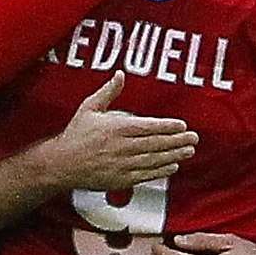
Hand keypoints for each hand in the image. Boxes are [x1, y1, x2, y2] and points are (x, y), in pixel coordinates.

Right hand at [46, 71, 196, 190]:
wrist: (62, 164)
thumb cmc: (75, 135)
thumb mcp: (89, 108)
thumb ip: (108, 92)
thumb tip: (120, 74)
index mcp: (115, 128)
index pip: (148, 127)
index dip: (167, 127)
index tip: (182, 125)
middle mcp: (121, 147)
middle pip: (155, 144)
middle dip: (177, 141)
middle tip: (194, 138)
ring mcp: (122, 165)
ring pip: (153, 160)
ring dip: (174, 155)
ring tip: (188, 151)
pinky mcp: (121, 179)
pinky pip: (145, 175)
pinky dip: (161, 171)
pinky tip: (173, 166)